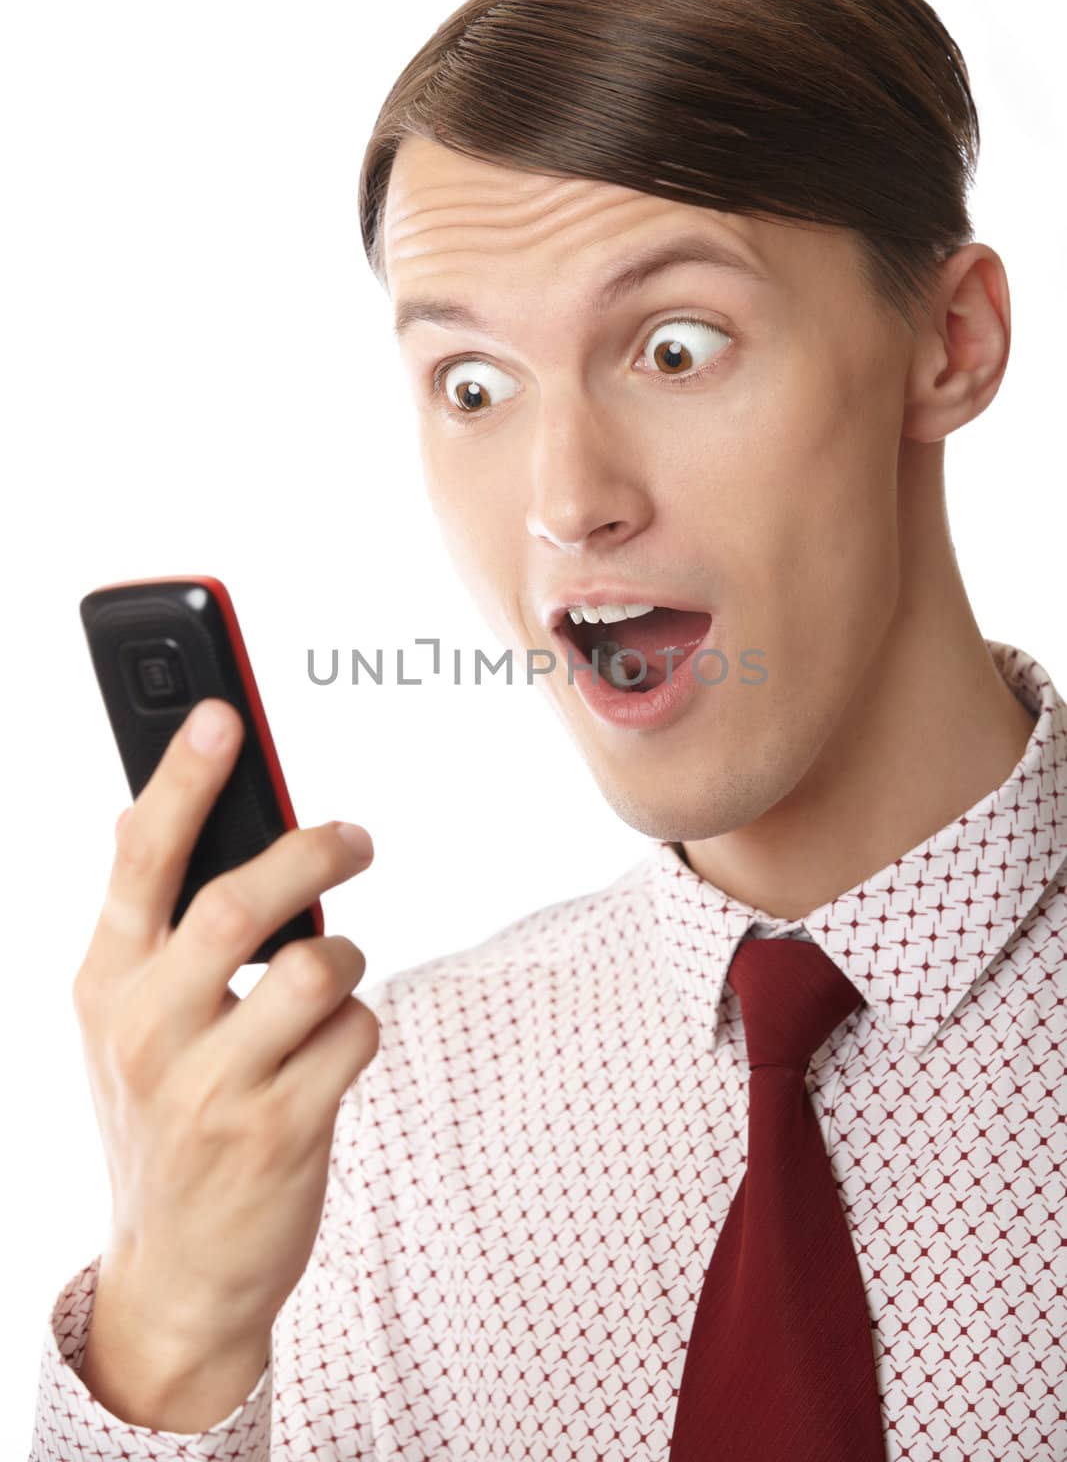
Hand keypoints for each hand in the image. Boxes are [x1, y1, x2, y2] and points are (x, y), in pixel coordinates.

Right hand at [72, 697, 378, 1357]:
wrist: (176, 1272)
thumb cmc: (161, 1118)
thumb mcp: (120, 1023)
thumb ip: (137, 922)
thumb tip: (132, 810)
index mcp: (104, 985)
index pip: (138, 863)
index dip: (180, 782)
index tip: (221, 715)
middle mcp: (147, 1031)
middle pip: (236, 903)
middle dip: (309, 852)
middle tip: (356, 837)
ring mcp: (210, 1088)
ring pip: (313, 967)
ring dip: (344, 955)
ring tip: (331, 976)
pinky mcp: (277, 1133)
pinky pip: (355, 1033)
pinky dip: (360, 1026)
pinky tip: (332, 1054)